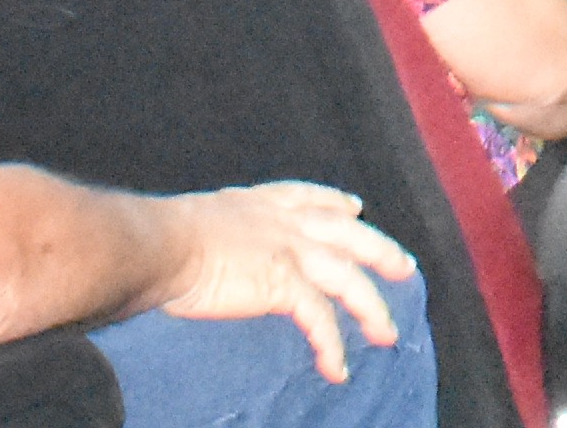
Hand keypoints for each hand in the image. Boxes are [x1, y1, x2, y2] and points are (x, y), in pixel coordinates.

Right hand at [150, 184, 415, 380]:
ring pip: (348, 279)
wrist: (161, 244)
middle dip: (380, 251)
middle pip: (349, 234)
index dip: (336, 203)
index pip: (311, 197)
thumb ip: (220, 230)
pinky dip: (331, 346)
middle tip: (405, 267)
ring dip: (372, 309)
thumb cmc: (163, 236)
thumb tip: (200, 244)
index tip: (355, 209)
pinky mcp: (285, 283)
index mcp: (262, 203)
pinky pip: (320, 319)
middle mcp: (285, 222)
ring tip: (387, 334)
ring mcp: (290, 250)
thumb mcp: (201, 219)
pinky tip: (337, 369)